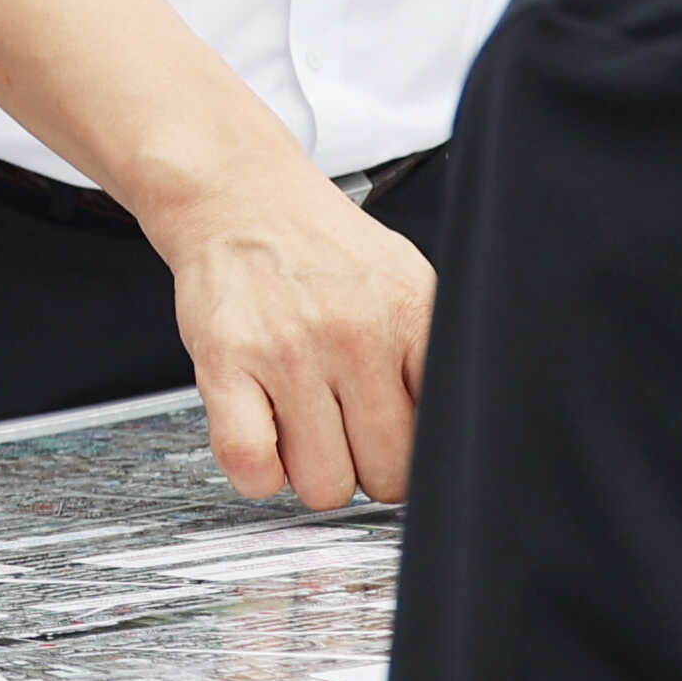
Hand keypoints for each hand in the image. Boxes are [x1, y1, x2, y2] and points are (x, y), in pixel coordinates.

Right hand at [152, 168, 436, 508]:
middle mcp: (355, 332)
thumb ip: (431, 357)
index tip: (399, 437)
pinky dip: (255, 469)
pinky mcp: (225, 361)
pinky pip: (253, 468)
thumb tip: (457, 439)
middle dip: (365, 466)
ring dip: (307, 467)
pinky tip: (260, 428)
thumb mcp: (403, 281)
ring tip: (299, 418)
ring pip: (322, 486)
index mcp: (410, 312)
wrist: (237, 194)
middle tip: (344, 426)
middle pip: (386, 478)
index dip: (419, 452)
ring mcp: (288, 349)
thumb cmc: (319, 250)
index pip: (444, 437)